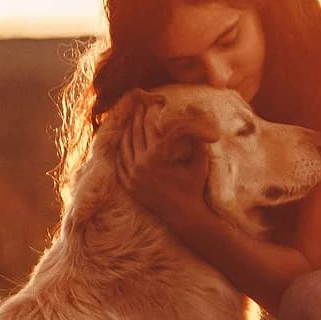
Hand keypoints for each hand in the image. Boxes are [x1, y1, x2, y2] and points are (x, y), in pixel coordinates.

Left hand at [119, 104, 211, 231]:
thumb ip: (198, 139)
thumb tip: (198, 117)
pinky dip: (121, 151)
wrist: (185, 216)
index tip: (152, 103)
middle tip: (139, 107)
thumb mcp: (200, 161)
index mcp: (157, 156)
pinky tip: (123, 143)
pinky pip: (120, 163)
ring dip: (127, 132)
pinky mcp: (129, 186)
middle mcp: (141, 165)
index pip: (150, 126)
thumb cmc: (195, 187)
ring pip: (124, 147)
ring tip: (130, 121)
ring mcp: (132, 177)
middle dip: (137, 118)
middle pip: (135, 133)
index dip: (151, 112)